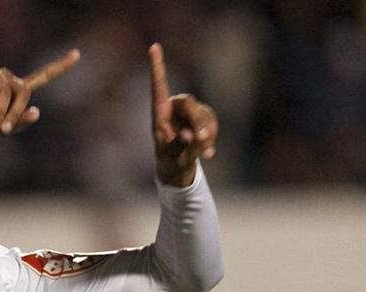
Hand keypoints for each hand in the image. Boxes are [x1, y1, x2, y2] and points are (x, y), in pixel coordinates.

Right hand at [0, 49, 80, 134]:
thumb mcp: (2, 128)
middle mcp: (8, 78)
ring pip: (8, 89)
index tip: (77, 54)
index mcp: (16, 90)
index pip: (42, 76)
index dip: (60, 66)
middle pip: (23, 91)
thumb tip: (37, 112)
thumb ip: (19, 122)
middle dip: (15, 112)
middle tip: (2, 130)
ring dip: (1, 110)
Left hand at [149, 43, 217, 186]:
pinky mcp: (202, 119)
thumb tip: (190, 134)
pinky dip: (212, 138)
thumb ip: (179, 145)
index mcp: (160, 114)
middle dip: (197, 121)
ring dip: (207, 133)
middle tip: (200, 139)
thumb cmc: (169, 161)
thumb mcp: (172, 157)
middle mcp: (174, 108)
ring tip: (203, 153)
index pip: (159, 87)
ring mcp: (189, 113)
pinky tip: (208, 155)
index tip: (153, 46)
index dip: (157, 67)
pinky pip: (212, 122)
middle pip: (189, 104)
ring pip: (204, 114)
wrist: (179, 170)